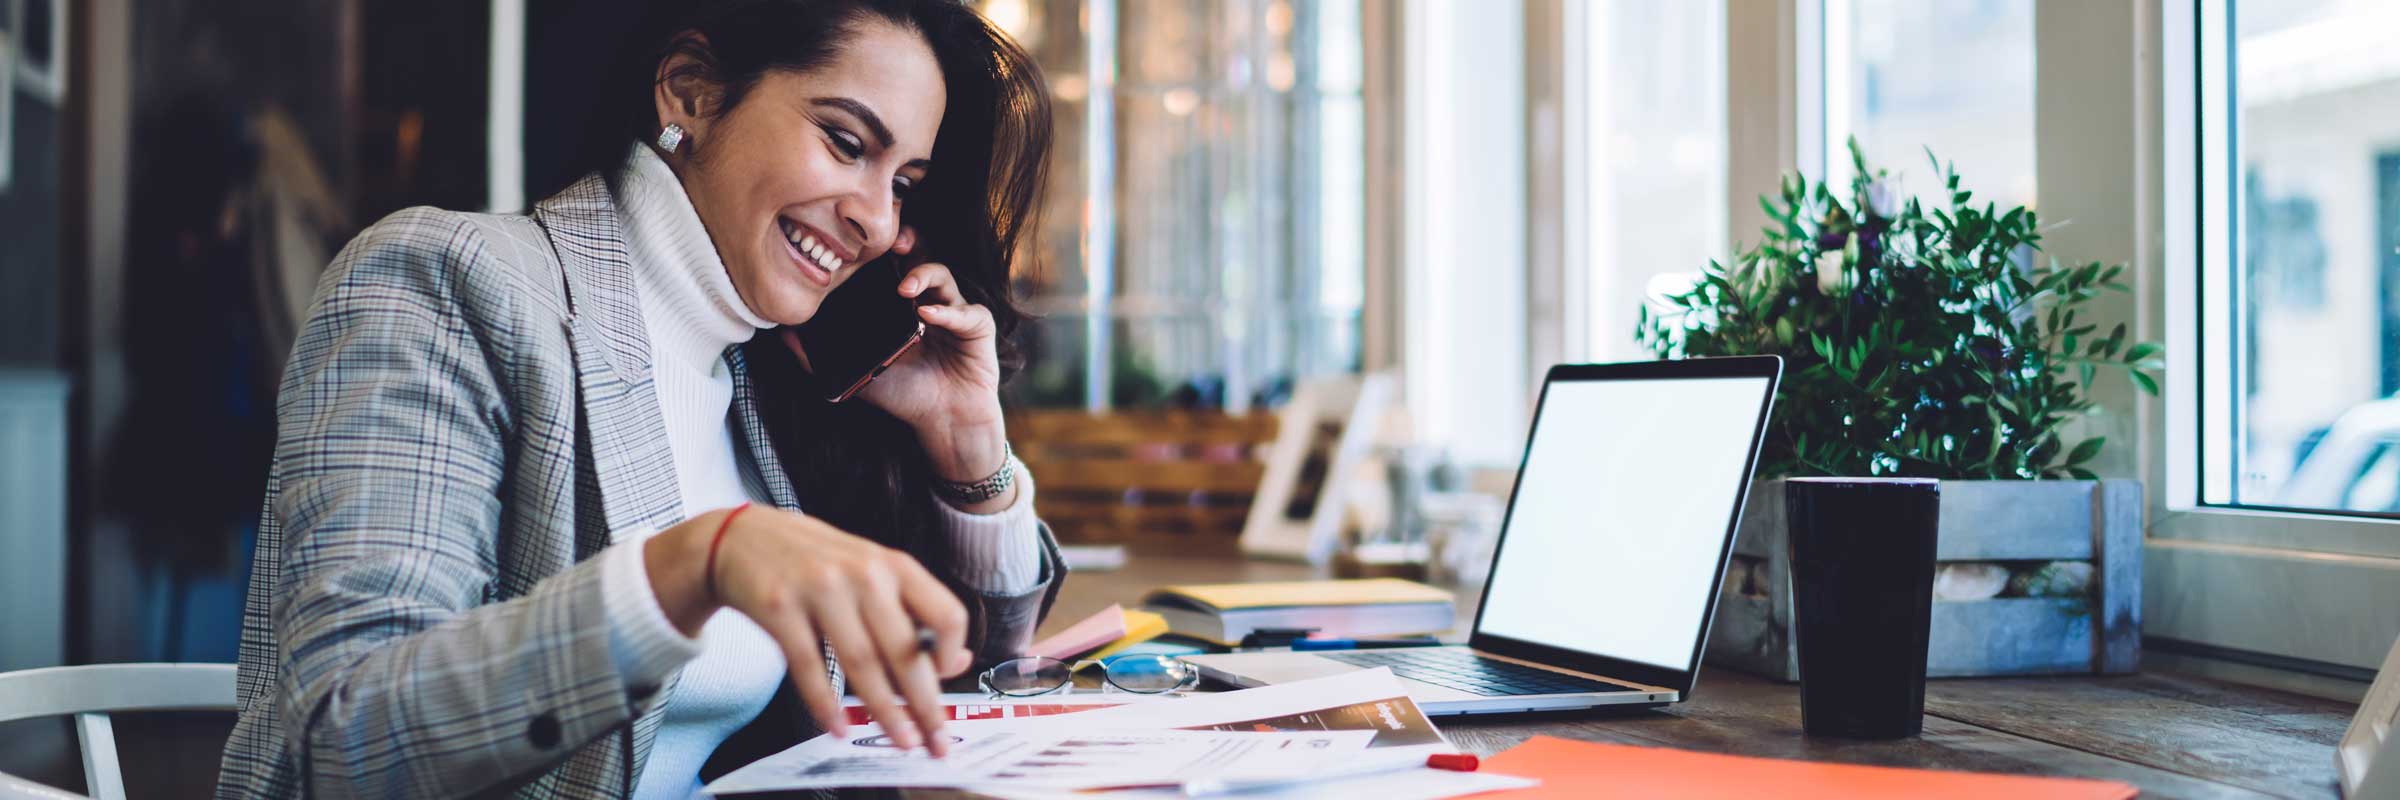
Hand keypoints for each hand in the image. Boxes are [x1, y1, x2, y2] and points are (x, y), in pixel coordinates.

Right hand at [643, 506, 972, 755]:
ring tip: (901, 739)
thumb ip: (914, 613)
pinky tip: (838, 727)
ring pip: (862, 663)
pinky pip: (808, 667)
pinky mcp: (780, 608)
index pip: (945, 613)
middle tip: (937, 741)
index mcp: (893, 565)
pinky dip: (825, 704)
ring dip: (884, 711)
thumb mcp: (872, 573)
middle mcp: (862, 574)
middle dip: (925, 705)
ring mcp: (820, 589)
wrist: (742, 538)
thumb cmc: (817, 562)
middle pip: (904, 650)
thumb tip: (957, 661)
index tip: (946, 681)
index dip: (951, 654)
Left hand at [776, 226, 1011, 496]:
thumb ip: (819, 356)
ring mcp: (956, 311)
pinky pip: (965, 313)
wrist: (942, 422)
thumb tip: (781, 334)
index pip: (893, 263)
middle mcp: (930, 300)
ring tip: (904, 288)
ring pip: (943, 277)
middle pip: (921, 256)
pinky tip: (927, 316)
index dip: (882, 247)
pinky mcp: (978, 328)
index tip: (861, 242)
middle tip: (891, 243)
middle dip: (908, 242)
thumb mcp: (857, 373)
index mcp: (904, 304)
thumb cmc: (905, 395)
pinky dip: (947, 313)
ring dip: (923, 276)